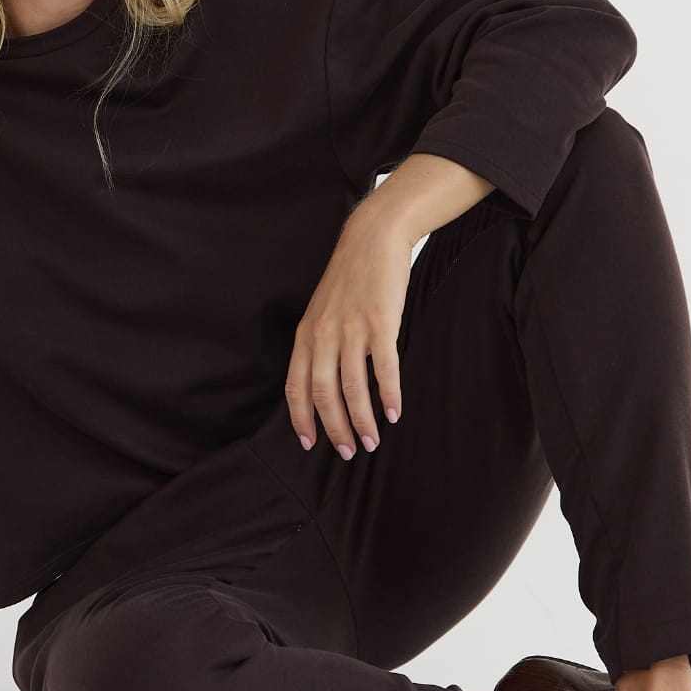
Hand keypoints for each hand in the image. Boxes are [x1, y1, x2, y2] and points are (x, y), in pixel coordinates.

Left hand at [285, 207, 410, 460]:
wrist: (372, 238)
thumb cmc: (350, 277)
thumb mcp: (322, 309)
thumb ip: (320, 342)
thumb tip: (326, 380)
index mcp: (306, 334)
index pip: (295, 387)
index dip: (301, 419)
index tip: (309, 444)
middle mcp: (324, 334)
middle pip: (322, 394)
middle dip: (334, 429)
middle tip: (348, 452)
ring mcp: (351, 329)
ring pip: (352, 387)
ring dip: (362, 420)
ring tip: (372, 441)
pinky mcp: (380, 323)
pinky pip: (384, 369)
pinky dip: (389, 395)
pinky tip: (395, 413)